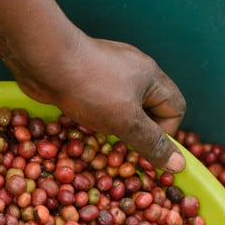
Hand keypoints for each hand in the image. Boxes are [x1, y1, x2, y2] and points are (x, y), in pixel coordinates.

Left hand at [2, 31, 187, 172]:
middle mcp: (133, 71)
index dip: (166, 132)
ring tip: (99, 136)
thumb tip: (179, 163)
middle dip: (138, 131)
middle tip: (121, 147)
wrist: (45, 60)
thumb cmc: (90, 88)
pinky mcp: (85, 76)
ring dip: (113, 126)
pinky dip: (94, 115)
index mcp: (151, 76)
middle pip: (149, 108)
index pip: (175, 107)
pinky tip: (80, 121)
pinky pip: (99, 101)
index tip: (145, 147)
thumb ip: (152, 143)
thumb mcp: (126, 121)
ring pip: (122, 106)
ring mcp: (108, 71)